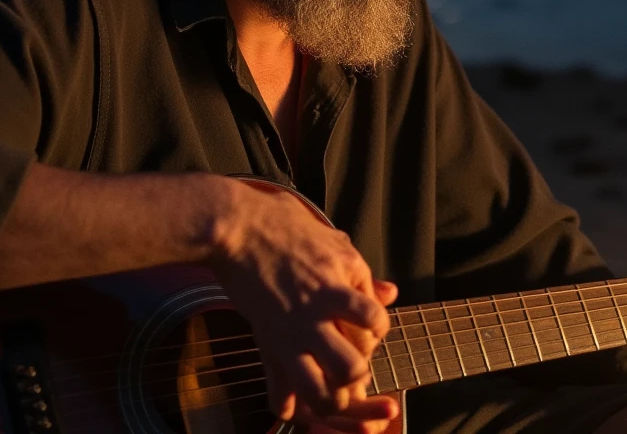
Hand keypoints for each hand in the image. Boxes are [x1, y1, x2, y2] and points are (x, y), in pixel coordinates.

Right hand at [208, 181, 399, 430]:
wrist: (236, 226)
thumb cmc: (283, 223)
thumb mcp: (332, 239)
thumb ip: (362, 271)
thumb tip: (390, 293)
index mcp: (338, 281)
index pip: (377, 321)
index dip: (378, 327)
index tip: (366, 325)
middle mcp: (317, 312)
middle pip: (352, 366)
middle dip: (357, 372)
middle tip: (350, 362)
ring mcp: (290, 330)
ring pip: (319, 390)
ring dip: (329, 397)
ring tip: (330, 389)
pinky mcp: (265, 339)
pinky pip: (278, 390)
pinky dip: (288, 403)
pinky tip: (294, 396)